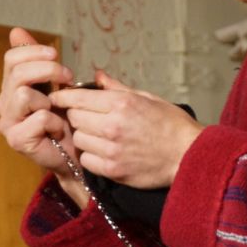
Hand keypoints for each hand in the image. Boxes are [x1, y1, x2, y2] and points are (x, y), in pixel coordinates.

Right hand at [0, 27, 75, 175]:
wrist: (76, 152)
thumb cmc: (67, 117)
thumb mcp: (55, 83)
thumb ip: (38, 58)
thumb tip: (16, 31)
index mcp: (12, 86)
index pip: (12, 58)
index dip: (34, 51)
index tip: (57, 54)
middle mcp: (4, 103)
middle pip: (17, 73)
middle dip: (49, 70)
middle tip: (69, 78)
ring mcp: (8, 123)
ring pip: (24, 94)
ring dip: (50, 99)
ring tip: (59, 111)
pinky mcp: (17, 140)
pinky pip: (39, 118)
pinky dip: (56, 121)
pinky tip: (60, 129)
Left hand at [50, 70, 203, 188]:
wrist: (188, 155)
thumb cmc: (171, 124)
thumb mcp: (147, 98)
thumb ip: (117, 88)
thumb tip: (97, 76)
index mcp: (121, 103)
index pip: (76, 98)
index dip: (63, 96)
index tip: (58, 97)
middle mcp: (113, 125)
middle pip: (74, 118)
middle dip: (78, 116)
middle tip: (89, 118)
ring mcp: (112, 149)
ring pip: (78, 140)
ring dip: (85, 137)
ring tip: (99, 136)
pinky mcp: (113, 170)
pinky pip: (86, 160)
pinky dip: (91, 156)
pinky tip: (104, 152)